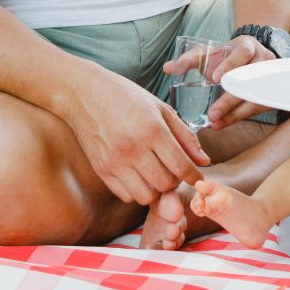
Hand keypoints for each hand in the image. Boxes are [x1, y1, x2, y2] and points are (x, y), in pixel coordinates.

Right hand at [68, 68, 210, 206]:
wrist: (84, 94)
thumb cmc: (127, 97)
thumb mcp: (161, 109)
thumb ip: (185, 136)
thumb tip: (205, 161)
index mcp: (152, 130)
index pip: (181, 166)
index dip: (194, 176)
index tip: (198, 177)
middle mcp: (133, 148)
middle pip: (165, 184)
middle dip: (176, 181)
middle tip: (175, 170)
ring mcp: (114, 162)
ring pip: (146, 195)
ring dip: (156, 189)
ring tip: (156, 173)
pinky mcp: (101, 170)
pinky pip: (126, 195)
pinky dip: (137, 191)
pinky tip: (139, 175)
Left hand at [163, 33, 275, 129]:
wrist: (252, 58)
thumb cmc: (227, 56)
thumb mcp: (211, 53)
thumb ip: (190, 60)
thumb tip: (167, 68)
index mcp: (247, 46)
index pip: (242, 53)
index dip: (230, 65)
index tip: (215, 78)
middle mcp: (262, 60)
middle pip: (249, 80)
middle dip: (230, 99)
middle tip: (212, 114)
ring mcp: (269, 77)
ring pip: (255, 97)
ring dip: (235, 112)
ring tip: (215, 122)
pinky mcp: (269, 93)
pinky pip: (257, 107)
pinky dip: (238, 116)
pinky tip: (223, 124)